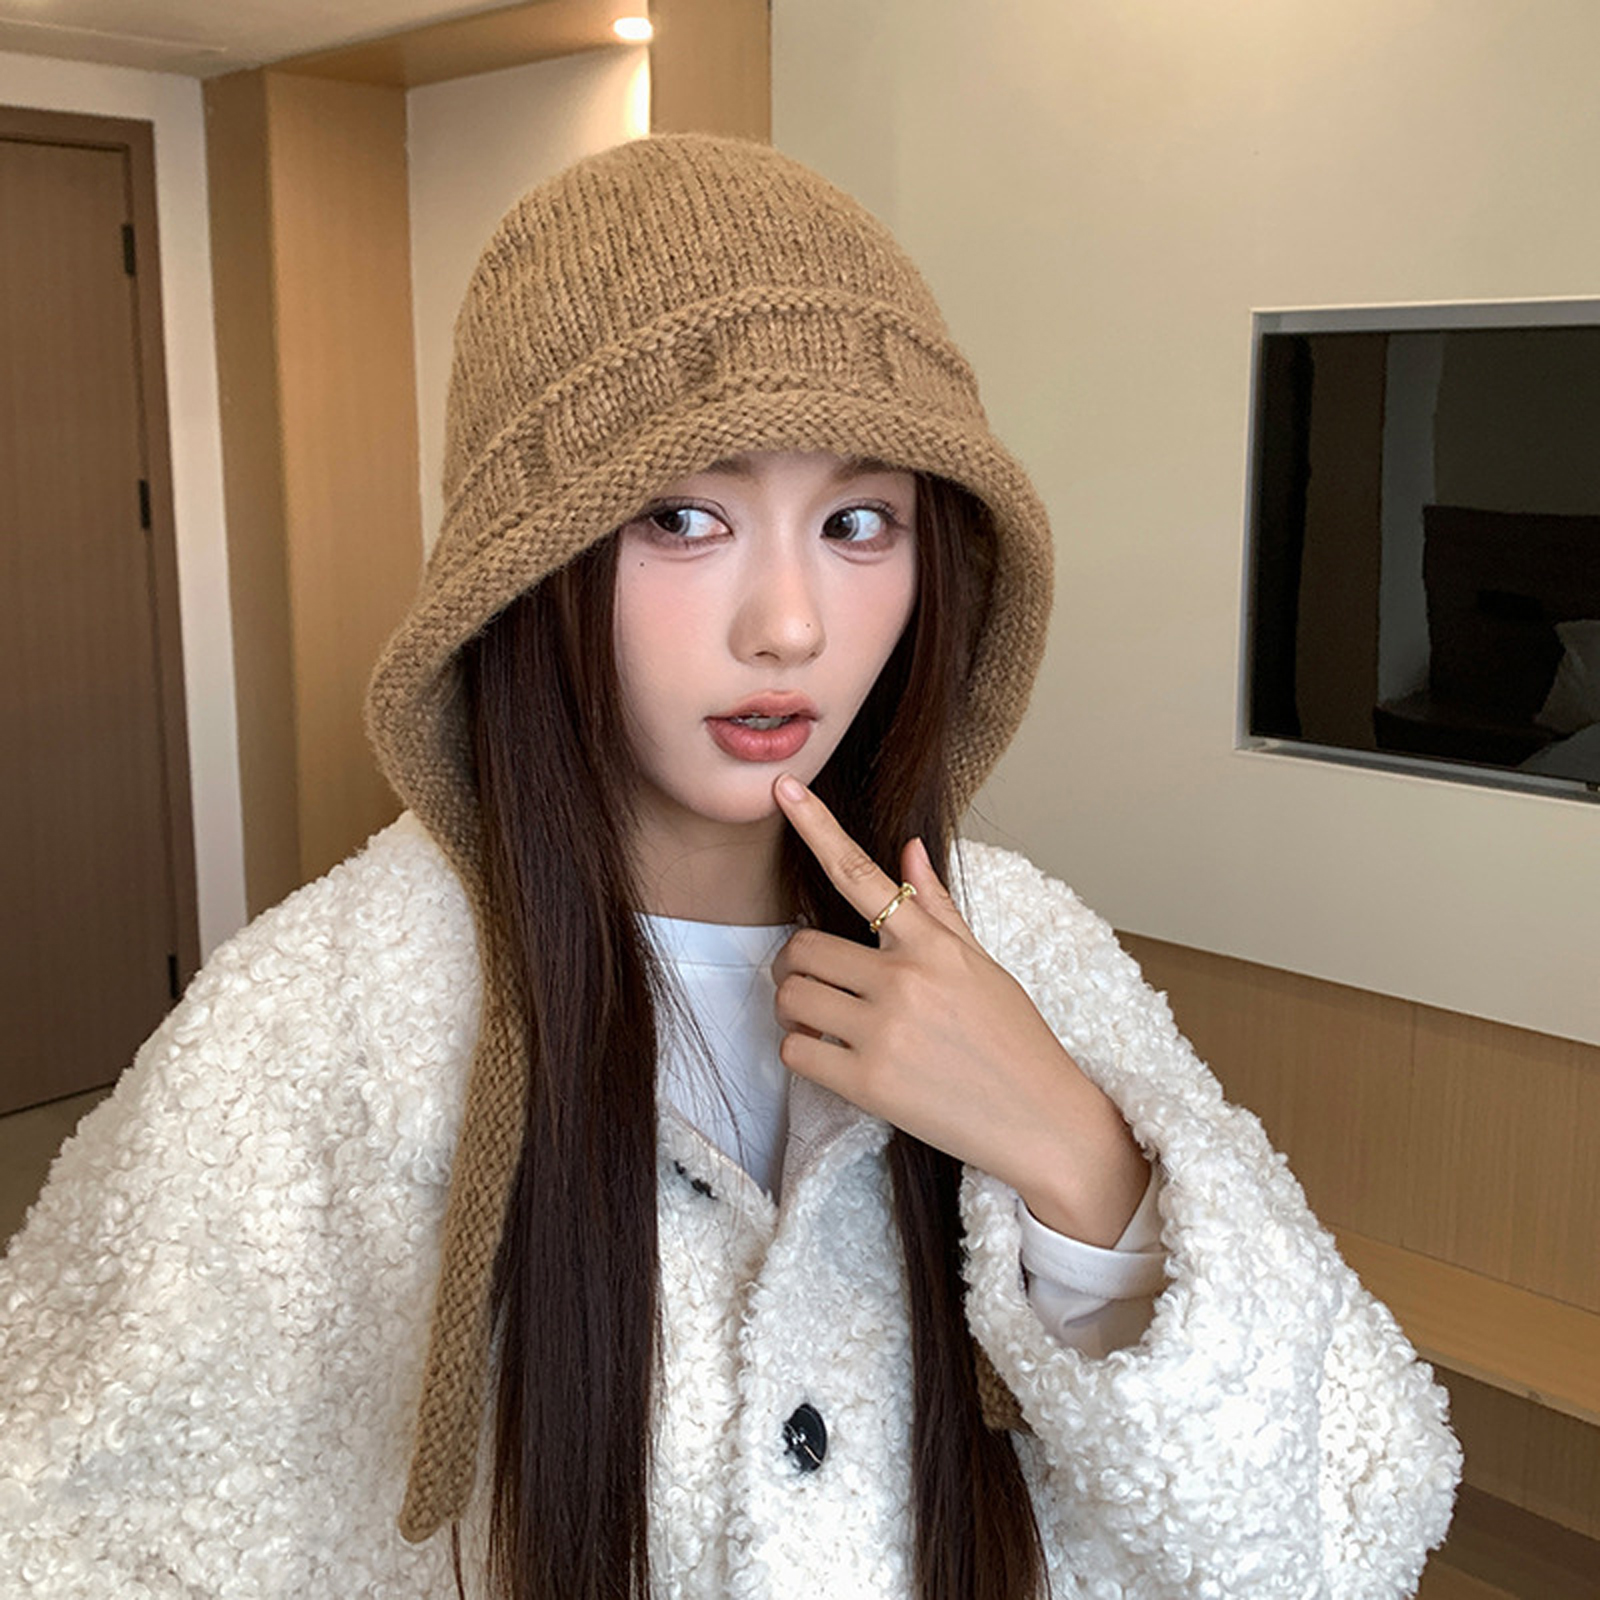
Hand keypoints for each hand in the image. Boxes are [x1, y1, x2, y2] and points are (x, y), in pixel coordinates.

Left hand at [771, 774, 1150, 1246]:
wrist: (1044, 1121)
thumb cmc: (1015, 1040)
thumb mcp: (982, 966)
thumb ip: (936, 910)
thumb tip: (908, 849)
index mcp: (932, 943)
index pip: (860, 873)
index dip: (816, 826)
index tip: (783, 787)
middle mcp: (904, 978)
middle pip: (801, 948)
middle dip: (796, 966)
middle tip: (816, 983)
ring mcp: (884, 1031)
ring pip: (791, 998)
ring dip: (795, 1008)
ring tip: (825, 1020)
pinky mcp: (869, 1083)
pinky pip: (796, 1051)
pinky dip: (804, 1053)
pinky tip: (835, 1058)